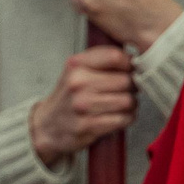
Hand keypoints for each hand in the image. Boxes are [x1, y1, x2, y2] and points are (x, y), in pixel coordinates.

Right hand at [29, 46, 135, 162]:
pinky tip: (115, 118)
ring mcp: (82, 105)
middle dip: (132, 88)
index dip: (129, 64)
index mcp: (76, 65)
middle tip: (123, 92)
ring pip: (128, 101)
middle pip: (126, 80)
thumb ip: (102, 60)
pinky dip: (125, 119)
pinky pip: (123, 119)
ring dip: (130, 105)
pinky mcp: (87, 125)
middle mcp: (77, 83)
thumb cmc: (68, 98)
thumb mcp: (77, 71)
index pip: (115, 56)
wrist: (46, 126)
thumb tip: (137, 59)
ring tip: (120, 106)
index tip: (128, 71)